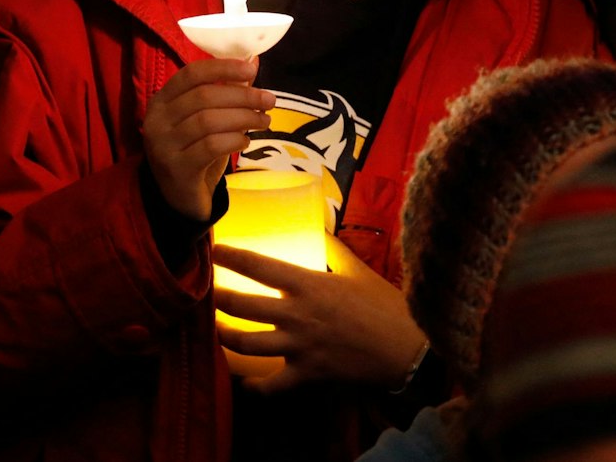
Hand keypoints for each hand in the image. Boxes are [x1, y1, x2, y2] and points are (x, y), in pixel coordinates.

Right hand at [140, 57, 272, 221]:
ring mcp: (163, 145)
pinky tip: (245, 141)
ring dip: (243, 118)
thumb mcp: (208, 118)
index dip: (222, 69)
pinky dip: (233, 140)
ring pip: (208, 121)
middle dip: (242, 96)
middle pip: (204, 97)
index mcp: (162, 100)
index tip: (251, 70)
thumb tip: (253, 62)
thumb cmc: (195, 150)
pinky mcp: (177, 168)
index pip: (191, 74)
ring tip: (264, 121)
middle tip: (269, 100)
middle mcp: (157, 120)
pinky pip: (210, 146)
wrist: (178, 198)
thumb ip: (226, 91)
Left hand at [213, 235, 427, 392]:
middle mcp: (296, 314)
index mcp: (307, 284)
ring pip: (246, 343)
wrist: (406, 348)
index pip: (258, 265)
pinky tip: (245, 382)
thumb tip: (321, 230)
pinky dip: (254, 386)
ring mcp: (298, 346)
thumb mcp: (358, 271)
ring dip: (225, 336)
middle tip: (209, 293)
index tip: (216, 250)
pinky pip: (270, 386)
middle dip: (218, 298)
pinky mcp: (306, 374)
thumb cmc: (384, 306)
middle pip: (241, 305)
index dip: (231, 256)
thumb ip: (334, 250)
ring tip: (218, 330)